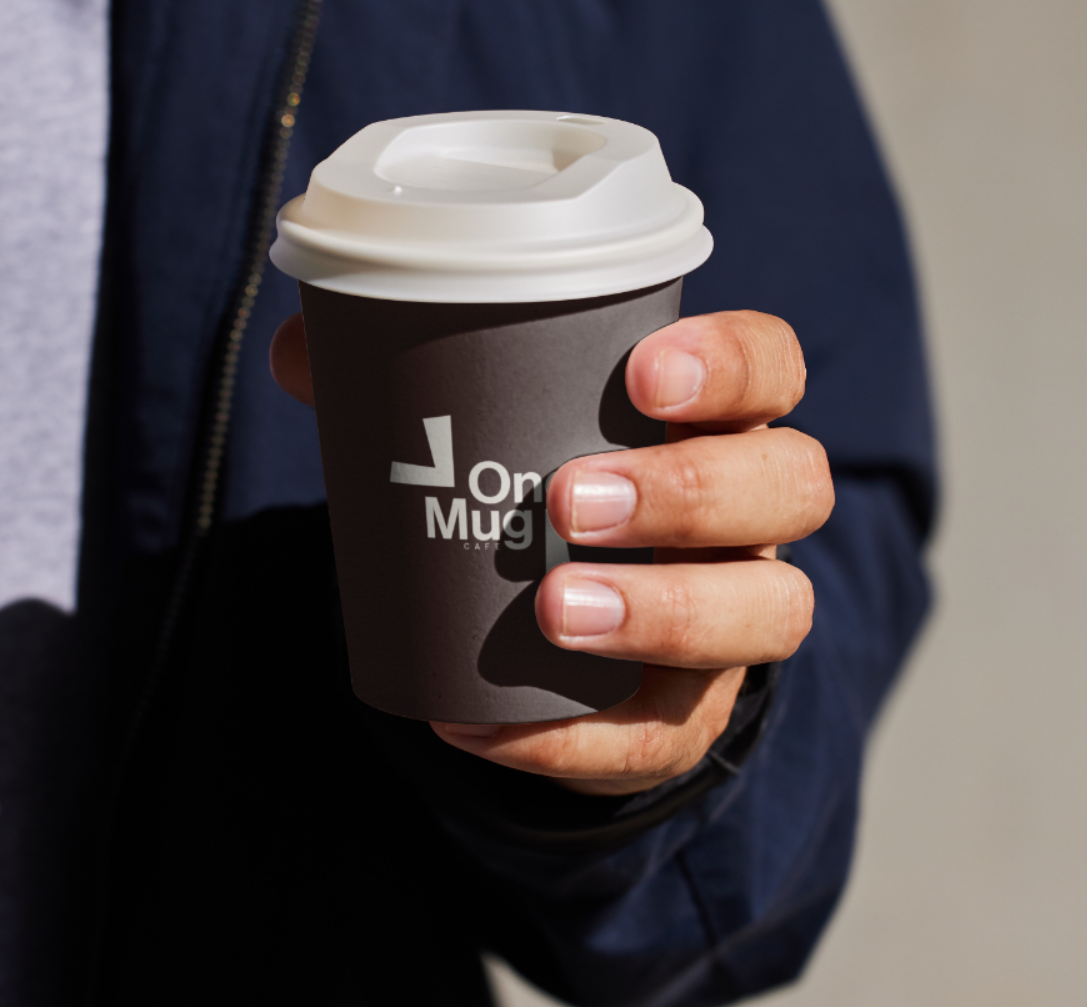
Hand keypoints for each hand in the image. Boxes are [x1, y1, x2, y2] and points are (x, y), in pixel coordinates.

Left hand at [268, 309, 831, 795]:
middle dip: (689, 489)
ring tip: (554, 611)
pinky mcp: (685, 715)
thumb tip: (298, 348)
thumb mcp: (487, 428)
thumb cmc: (531, 492)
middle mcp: (749, 513)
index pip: (769, 365)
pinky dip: (567, 738)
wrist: (553, 635)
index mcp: (712, 416)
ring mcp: (735, 615)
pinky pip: (659, 738)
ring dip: (666, 611)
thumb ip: (402, 379)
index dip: (730, 365)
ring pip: (769, 610)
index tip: (643, 374)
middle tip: (567, 499)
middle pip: (789, 485)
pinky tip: (480, 722)